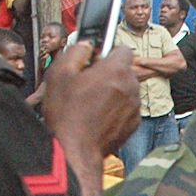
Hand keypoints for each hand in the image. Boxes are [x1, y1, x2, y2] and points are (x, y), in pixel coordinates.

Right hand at [40, 41, 138, 161]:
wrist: (75, 149)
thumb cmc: (66, 114)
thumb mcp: (60, 73)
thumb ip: (76, 52)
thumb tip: (87, 46)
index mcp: (116, 71)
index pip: (123, 49)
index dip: (107, 52)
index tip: (96, 59)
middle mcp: (131, 88)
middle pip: (124, 70)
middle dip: (109, 72)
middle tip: (87, 82)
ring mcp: (135, 107)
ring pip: (126, 90)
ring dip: (113, 91)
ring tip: (90, 101)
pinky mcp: (134, 124)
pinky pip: (127, 108)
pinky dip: (115, 108)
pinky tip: (96, 115)